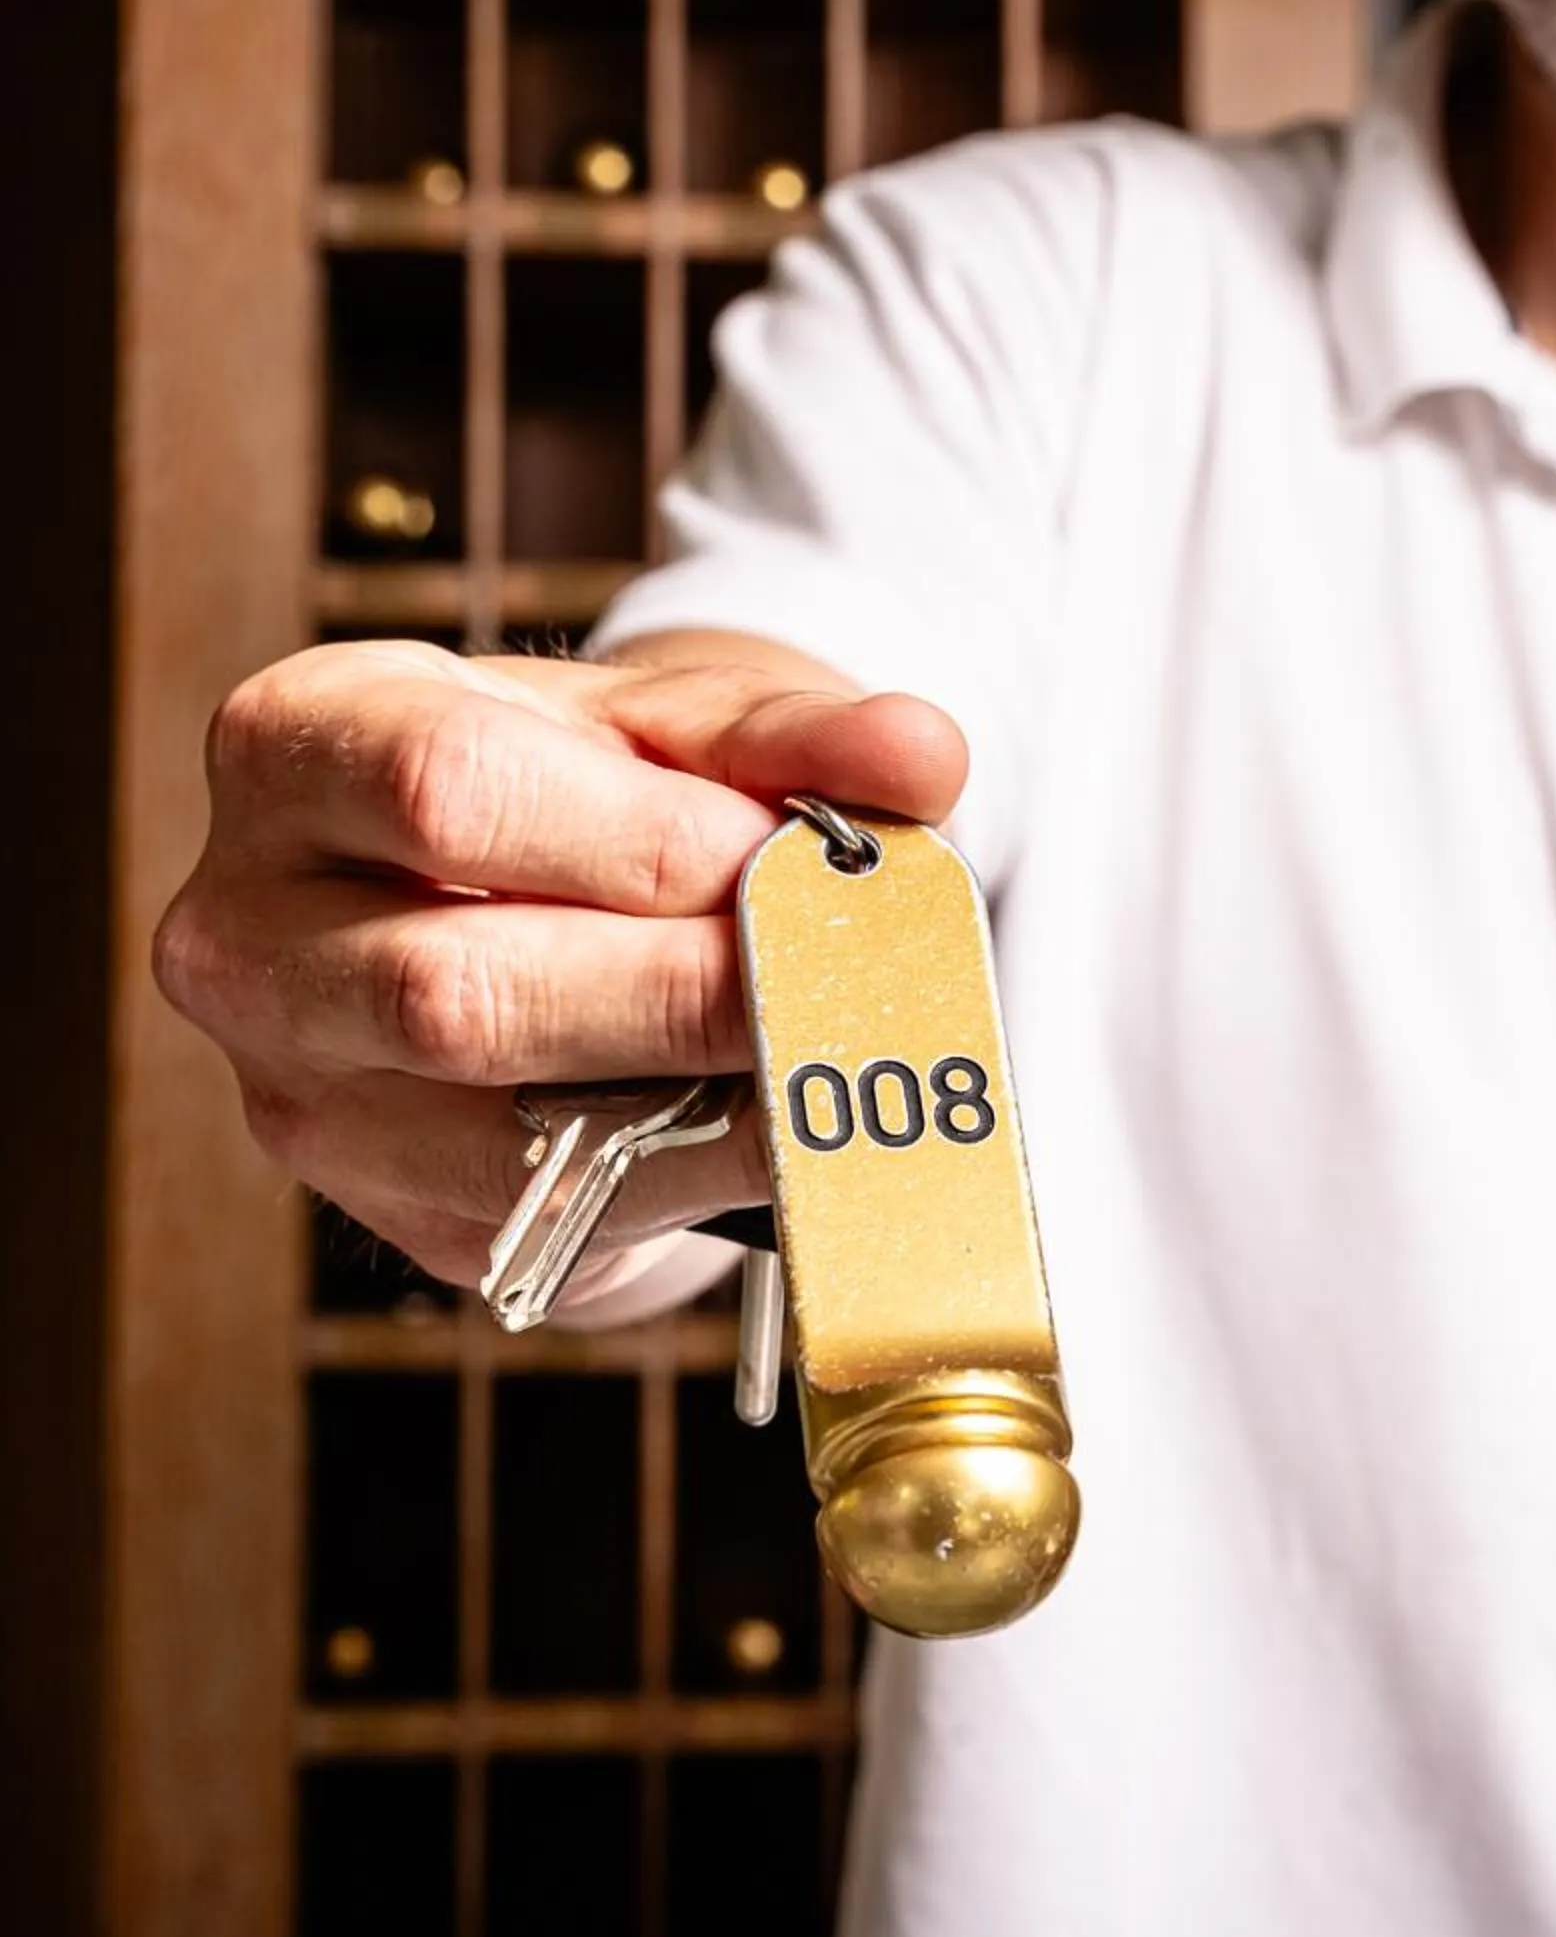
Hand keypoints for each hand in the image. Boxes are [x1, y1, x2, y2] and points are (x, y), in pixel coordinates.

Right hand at [154, 637, 966, 1292]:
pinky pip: (566, 1207)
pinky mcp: (400, 1208)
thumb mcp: (671, 727)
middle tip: (830, 972)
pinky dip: (709, 1165)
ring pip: (506, 1118)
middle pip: (461, 987)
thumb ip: (795, 734)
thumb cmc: (582, 796)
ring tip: (830, 1040)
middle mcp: (253, 931)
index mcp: (298, 749)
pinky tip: (791, 1116)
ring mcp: (307, 1089)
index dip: (639, 837)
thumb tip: (919, 754)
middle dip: (683, 987)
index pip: (447, 789)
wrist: (532, 914)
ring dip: (706, 1090)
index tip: (775, 854)